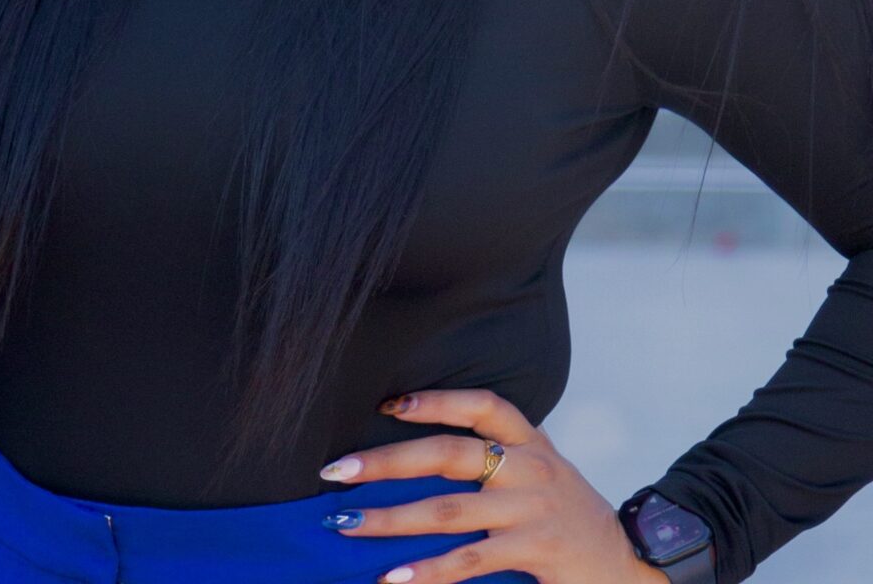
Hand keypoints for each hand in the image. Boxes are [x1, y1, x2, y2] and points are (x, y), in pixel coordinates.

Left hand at [318, 386, 662, 583]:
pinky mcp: (532, 550)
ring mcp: (530, 510)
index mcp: (530, 440)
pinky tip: (393, 577)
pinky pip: (469, 560)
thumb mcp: (540, 468)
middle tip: (339, 469)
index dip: (435, 400)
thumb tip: (422, 452)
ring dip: (392, 519)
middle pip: (450, 453)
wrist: (626, 561)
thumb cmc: (568, 512)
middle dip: (388, 460)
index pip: (481, 404)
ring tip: (349, 525)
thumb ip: (497, 454)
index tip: (388, 403)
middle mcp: (529, 467)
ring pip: (448, 510)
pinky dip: (427, 571)